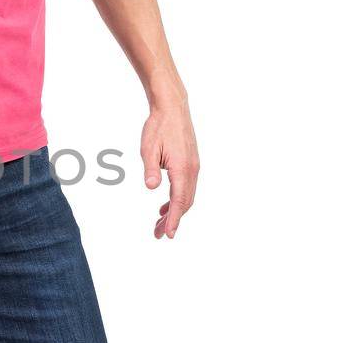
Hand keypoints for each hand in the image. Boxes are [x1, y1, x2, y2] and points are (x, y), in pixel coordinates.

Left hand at [141, 98, 199, 239]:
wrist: (172, 108)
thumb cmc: (158, 127)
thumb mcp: (148, 149)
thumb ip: (150, 169)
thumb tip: (151, 187)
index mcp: (182, 168)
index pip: (179, 201)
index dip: (174, 219)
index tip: (168, 234)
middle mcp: (192, 170)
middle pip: (185, 202)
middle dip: (173, 220)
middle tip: (158, 234)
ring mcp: (193, 167)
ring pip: (187, 196)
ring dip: (175, 211)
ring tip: (160, 223)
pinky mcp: (191, 163)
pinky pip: (186, 187)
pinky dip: (178, 199)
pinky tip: (165, 205)